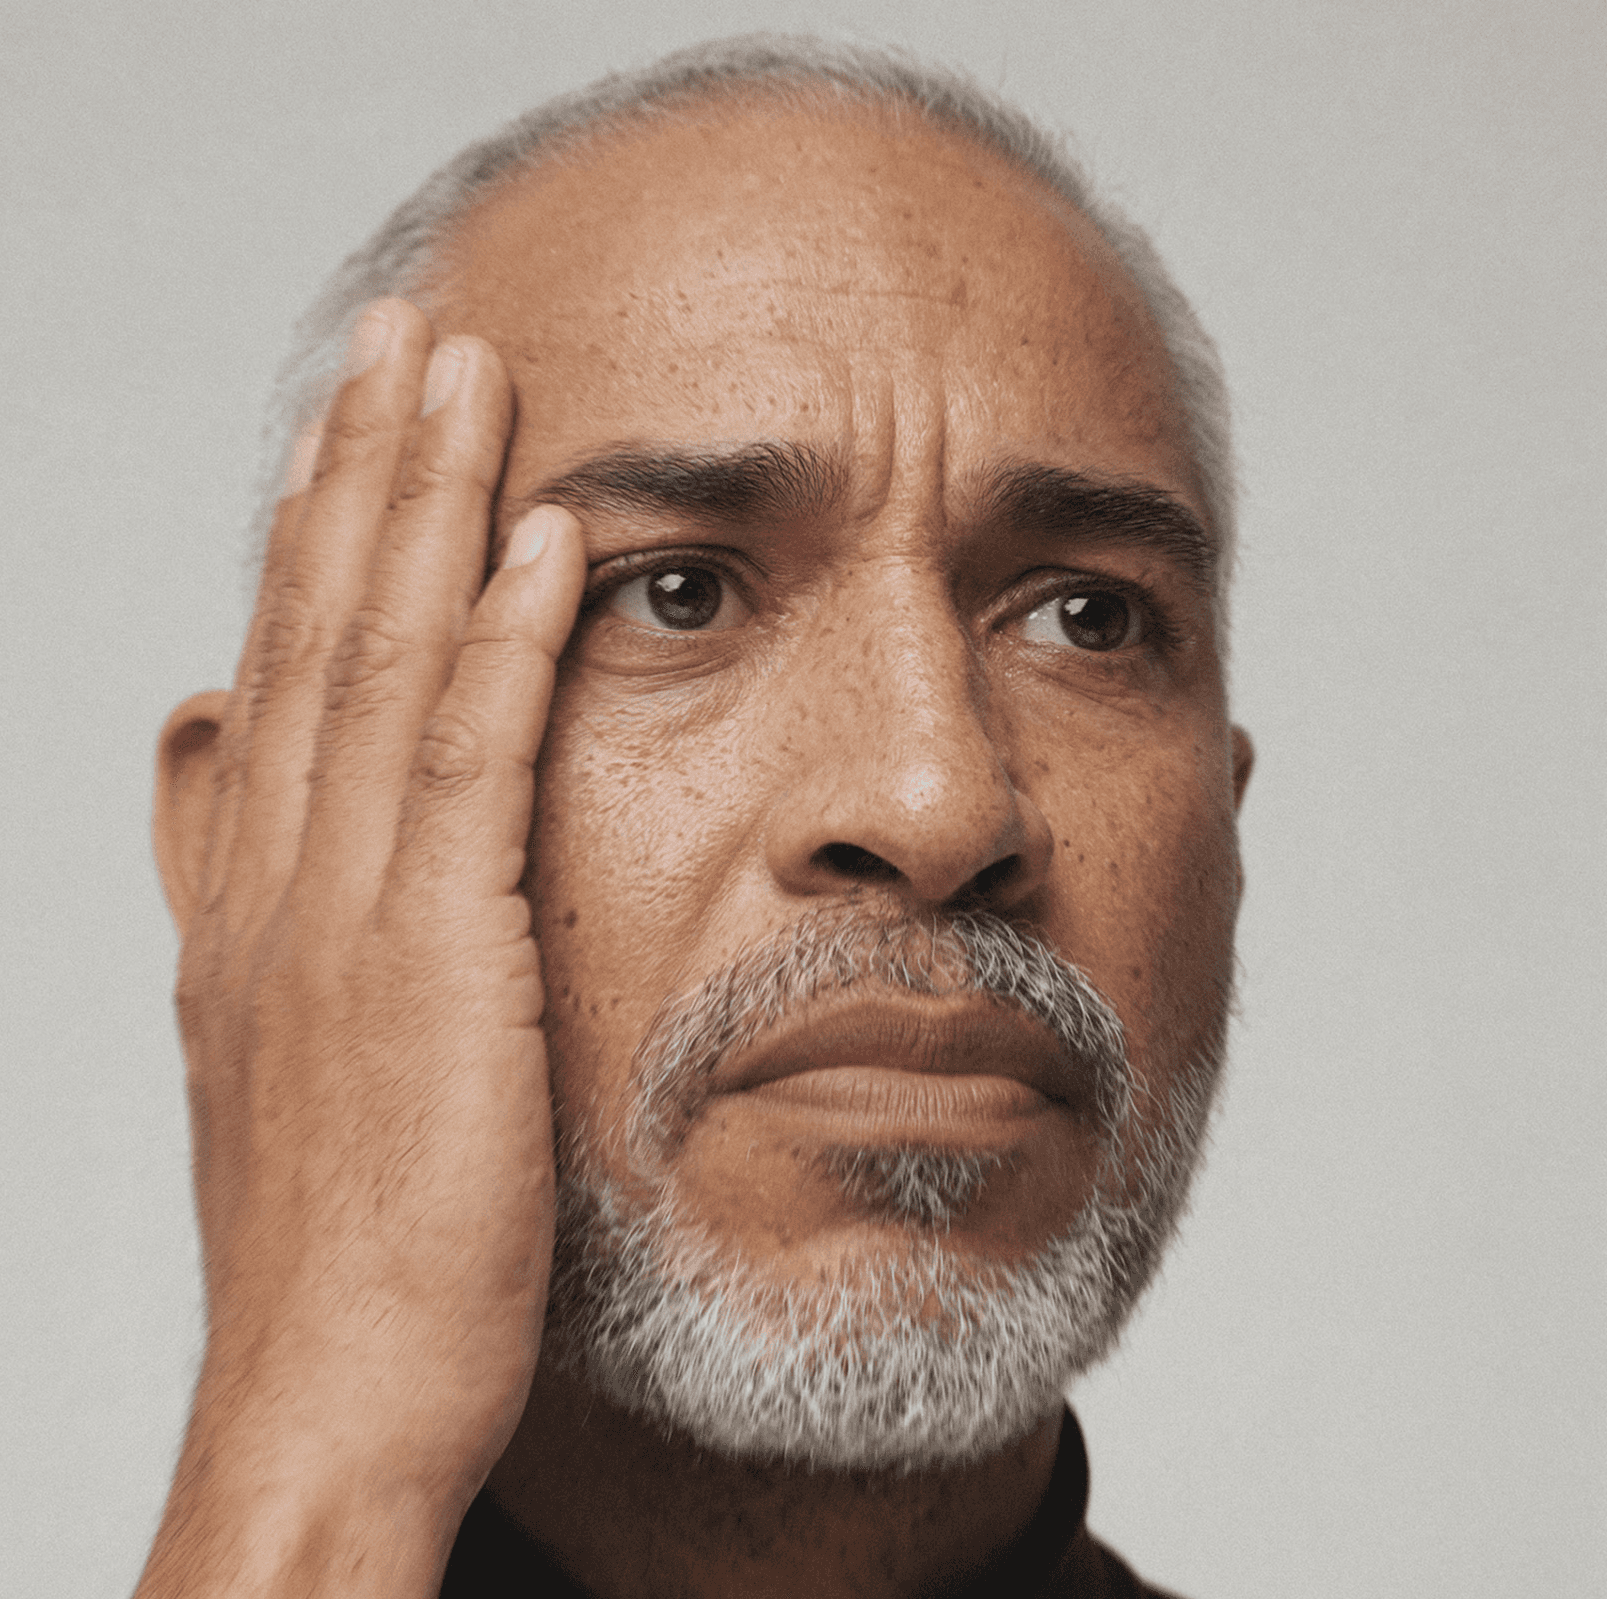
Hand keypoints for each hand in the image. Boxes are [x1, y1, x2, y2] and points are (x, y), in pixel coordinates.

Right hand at [139, 299, 585, 1595]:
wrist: (330, 1398)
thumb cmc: (341, 1250)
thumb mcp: (297, 1074)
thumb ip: (292, 938)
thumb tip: (277, 842)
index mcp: (258, 902)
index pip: (289, 677)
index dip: (317, 543)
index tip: (354, 433)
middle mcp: (281, 879)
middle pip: (320, 632)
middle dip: (359, 473)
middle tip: (403, 339)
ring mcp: (345, 912)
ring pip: (380, 662)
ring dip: (421, 507)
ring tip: (461, 373)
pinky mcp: (432, 961)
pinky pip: (469, 766)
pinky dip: (498, 643)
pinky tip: (544, 540)